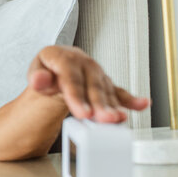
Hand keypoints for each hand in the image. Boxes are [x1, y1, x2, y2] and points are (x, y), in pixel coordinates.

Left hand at [27, 46, 149, 122]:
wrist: (56, 66)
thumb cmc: (46, 70)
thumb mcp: (35, 71)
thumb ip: (36, 76)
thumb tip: (39, 80)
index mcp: (62, 56)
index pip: (70, 76)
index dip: (77, 95)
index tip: (82, 112)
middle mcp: (82, 62)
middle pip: (91, 84)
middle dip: (99, 103)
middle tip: (103, 119)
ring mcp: (95, 72)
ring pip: (105, 90)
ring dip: (112, 106)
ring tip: (116, 120)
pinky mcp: (104, 82)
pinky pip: (118, 91)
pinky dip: (130, 99)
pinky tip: (142, 104)